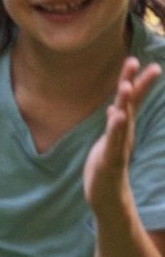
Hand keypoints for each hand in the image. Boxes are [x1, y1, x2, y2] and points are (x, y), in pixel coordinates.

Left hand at [86, 57, 161, 212]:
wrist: (107, 196)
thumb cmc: (106, 167)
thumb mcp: (108, 141)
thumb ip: (114, 124)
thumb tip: (115, 108)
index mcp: (121, 128)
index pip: (130, 101)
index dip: (134, 81)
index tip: (137, 61)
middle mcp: (124, 134)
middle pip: (131, 106)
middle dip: (138, 85)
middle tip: (150, 65)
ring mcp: (119, 146)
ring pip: (123, 121)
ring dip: (126, 103)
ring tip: (127, 85)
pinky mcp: (111, 159)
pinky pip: (114, 141)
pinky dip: (116, 127)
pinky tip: (117, 115)